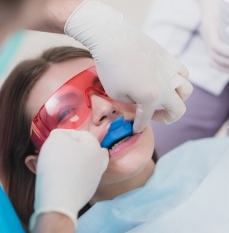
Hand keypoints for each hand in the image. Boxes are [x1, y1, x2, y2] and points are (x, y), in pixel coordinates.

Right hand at [29, 129, 107, 229]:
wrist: (58, 199)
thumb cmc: (58, 164)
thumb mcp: (57, 138)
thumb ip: (61, 134)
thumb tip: (62, 138)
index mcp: (95, 148)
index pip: (80, 134)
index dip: (64, 135)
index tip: (51, 141)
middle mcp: (98, 164)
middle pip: (83, 151)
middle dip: (67, 150)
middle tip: (52, 153)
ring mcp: (93, 180)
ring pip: (78, 166)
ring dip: (64, 164)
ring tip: (46, 165)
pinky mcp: (84, 194)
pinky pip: (73, 180)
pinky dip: (64, 177)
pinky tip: (51, 178)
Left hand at [65, 0, 192, 132]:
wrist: (113, 39)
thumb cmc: (110, 68)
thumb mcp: (115, 94)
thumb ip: (130, 103)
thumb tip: (137, 103)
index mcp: (151, 98)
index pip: (146, 118)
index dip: (139, 126)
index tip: (135, 129)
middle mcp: (166, 86)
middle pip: (178, 109)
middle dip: (167, 118)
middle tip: (154, 116)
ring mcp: (170, 70)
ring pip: (186, 90)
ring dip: (178, 98)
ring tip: (164, 98)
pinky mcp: (169, 57)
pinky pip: (183, 72)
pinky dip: (178, 80)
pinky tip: (166, 80)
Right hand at [200, 0, 228, 72]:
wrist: (211, 6)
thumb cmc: (221, 6)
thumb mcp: (225, 11)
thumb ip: (227, 26)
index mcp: (209, 28)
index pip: (216, 45)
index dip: (227, 52)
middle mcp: (206, 37)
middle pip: (215, 56)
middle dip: (228, 61)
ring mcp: (207, 43)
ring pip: (214, 61)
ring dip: (226, 67)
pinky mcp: (210, 48)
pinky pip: (214, 61)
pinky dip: (223, 67)